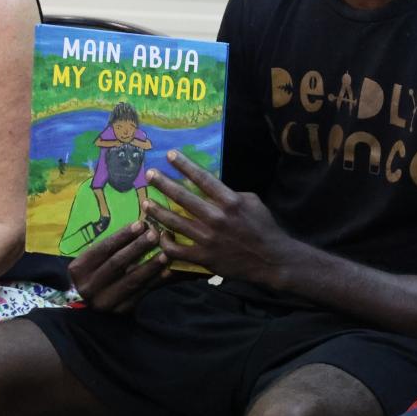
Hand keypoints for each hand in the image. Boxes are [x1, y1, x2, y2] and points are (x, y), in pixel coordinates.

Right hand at [69, 219, 166, 311]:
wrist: (89, 302)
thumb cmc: (93, 272)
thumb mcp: (93, 259)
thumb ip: (111, 246)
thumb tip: (140, 227)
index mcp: (79, 269)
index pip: (104, 249)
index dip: (123, 236)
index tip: (140, 224)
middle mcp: (89, 286)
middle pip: (117, 263)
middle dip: (138, 247)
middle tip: (155, 234)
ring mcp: (104, 301)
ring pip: (130, 280)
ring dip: (150, 266)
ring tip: (165, 253)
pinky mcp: (119, 311)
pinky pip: (140, 294)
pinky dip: (154, 282)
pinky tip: (166, 272)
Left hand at [143, 150, 300, 285]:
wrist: (271, 260)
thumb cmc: (264, 227)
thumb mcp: (253, 202)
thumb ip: (231, 193)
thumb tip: (212, 187)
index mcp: (230, 201)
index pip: (202, 178)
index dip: (184, 165)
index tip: (169, 155)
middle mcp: (216, 218)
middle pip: (183, 197)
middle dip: (163, 184)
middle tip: (149, 174)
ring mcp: (208, 239)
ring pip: (174, 222)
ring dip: (157, 211)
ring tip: (145, 203)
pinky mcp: (204, 257)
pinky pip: (177, 250)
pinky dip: (165, 242)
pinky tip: (160, 234)